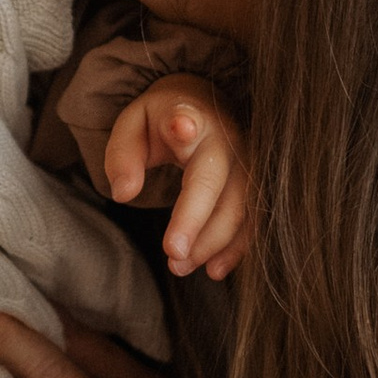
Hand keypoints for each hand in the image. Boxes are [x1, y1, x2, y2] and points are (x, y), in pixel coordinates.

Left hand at [104, 77, 250, 279]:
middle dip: (197, 221)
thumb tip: (123, 194)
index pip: (187, 122)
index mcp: (191, 116)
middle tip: (173, 256)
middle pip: (216, 182)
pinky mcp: (255, 186)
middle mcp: (226, 139)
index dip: (186, 124)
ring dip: (212, 242)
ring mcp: (247, 163)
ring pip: (238, 207)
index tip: (182, 126)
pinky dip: (236, 248)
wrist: (205, 108)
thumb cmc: (162, 121)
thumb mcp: (132, 126)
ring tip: (180, 266)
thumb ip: (122, 155)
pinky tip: (214, 270)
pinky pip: (252, 220)